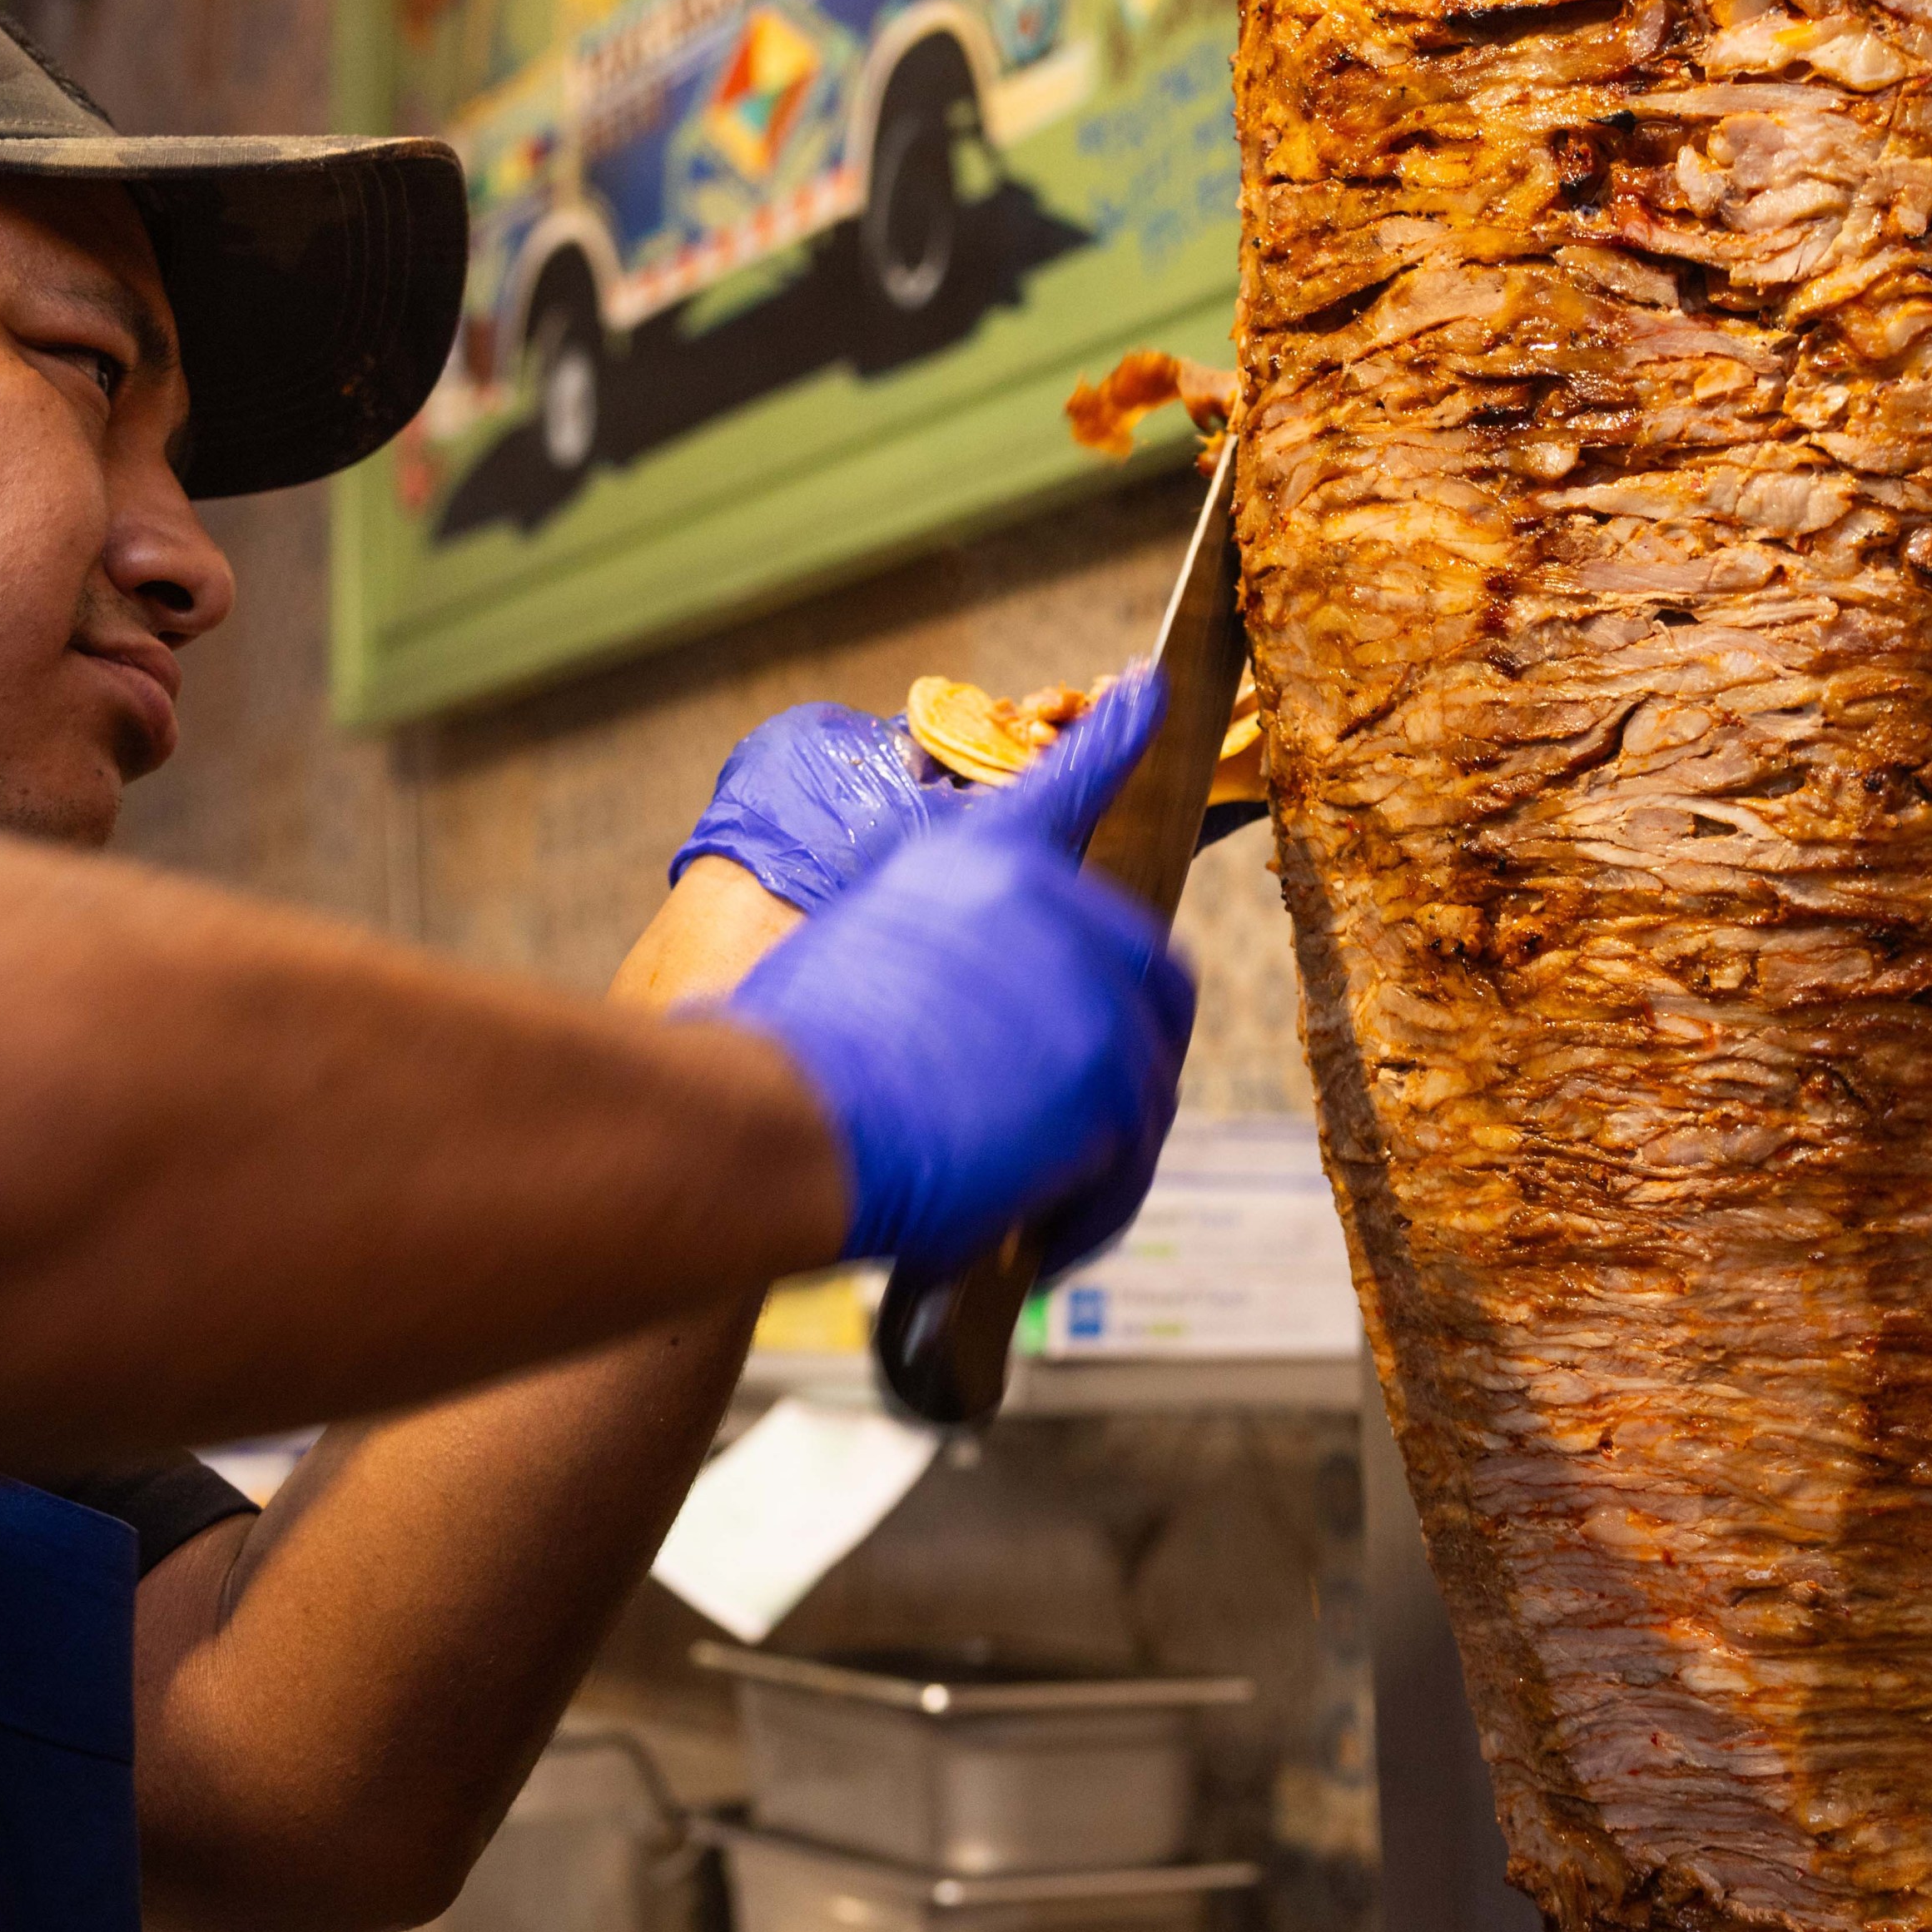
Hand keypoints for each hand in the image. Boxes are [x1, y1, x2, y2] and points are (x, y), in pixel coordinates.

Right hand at [721, 670, 1194, 1275]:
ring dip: (1085, 1156)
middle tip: (1055, 1120)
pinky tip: (1038, 1242)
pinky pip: (1124, 1168)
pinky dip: (1081, 1214)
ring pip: (1138, 1086)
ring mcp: (1090, 991)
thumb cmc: (777, 1063)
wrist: (777, 1119)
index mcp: (976, 860)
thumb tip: (956, 1021)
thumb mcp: (852, 956)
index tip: (1154, 689)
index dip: (1118, 740)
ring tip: (1003, 1202)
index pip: (1067, 785)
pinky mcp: (1111, 1084)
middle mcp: (1049, 903)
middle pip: (1142, 971)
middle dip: (1117, 1048)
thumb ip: (934, 960)